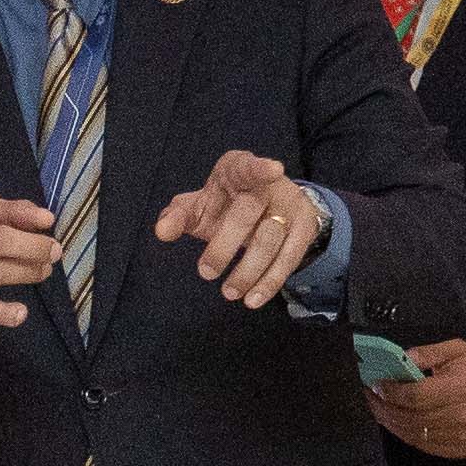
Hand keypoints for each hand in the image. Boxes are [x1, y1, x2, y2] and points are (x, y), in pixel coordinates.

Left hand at [152, 149, 326, 306]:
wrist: (268, 208)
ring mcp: (290, 207)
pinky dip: (269, 281)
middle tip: (205, 272)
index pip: (249, 166)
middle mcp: (269, 186)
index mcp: (239, 170)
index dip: (260, 168)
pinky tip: (253, 298)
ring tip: (229, 293)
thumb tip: (162, 230)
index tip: (272, 170)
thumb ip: (178, 216)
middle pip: (248, 213)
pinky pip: (288, 259)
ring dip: (248, 270)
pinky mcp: (303, 230)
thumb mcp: (199, 206)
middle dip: (224, 245)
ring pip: (270, 239)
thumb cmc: (225, 205)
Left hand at [371, 336, 465, 459]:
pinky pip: (425, 446)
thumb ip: (425, 354)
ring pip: (414, 434)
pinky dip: (406, 434)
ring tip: (378, 409)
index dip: (391, 392)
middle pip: (411, 417)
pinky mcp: (461, 449)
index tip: (375, 384)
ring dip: (390, 422)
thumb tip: (397, 361)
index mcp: (460, 389)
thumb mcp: (456, 349)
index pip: (415, 396)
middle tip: (370, 397)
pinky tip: (396, 422)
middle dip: (384, 407)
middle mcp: (462, 416)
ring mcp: (462, 436)